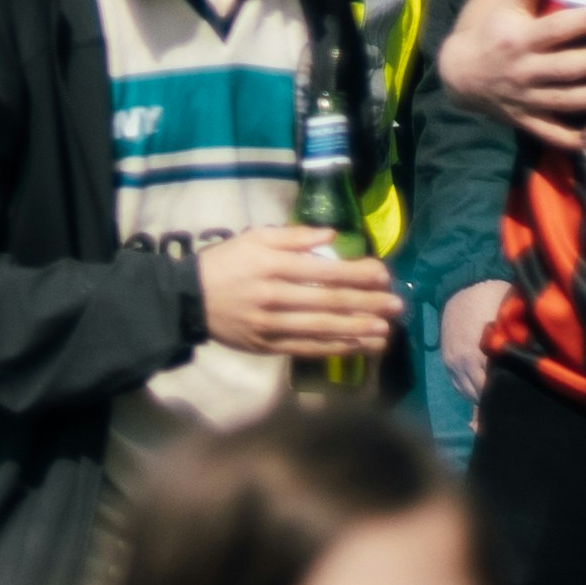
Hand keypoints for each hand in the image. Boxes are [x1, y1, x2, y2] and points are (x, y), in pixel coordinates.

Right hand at [191, 230, 405, 363]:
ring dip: (357, 330)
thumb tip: (333, 236)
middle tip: (396, 305)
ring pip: (322, 329)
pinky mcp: (268, 346)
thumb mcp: (255, 237)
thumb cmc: (226, 262)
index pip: (324, 271)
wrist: (189, 299)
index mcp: (273, 265)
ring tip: (386, 331)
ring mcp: (271, 325)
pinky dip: (335, 348)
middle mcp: (275, 296)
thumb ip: (294, 236)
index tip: (384, 274)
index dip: (357, 274)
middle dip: (367, 304)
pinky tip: (358, 345)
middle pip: (329, 302)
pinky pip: (308, 348)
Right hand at [428, 0, 585, 137]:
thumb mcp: (502, 1)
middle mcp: (522, 69)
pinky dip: (570, 139)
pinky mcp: (526, 118)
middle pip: (565, 67)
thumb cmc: (488, 30)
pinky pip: (549, 132)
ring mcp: (525, 97)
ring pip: (563, 100)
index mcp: (518, 37)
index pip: (555, 29)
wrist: (459, 74)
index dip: (584, 21)